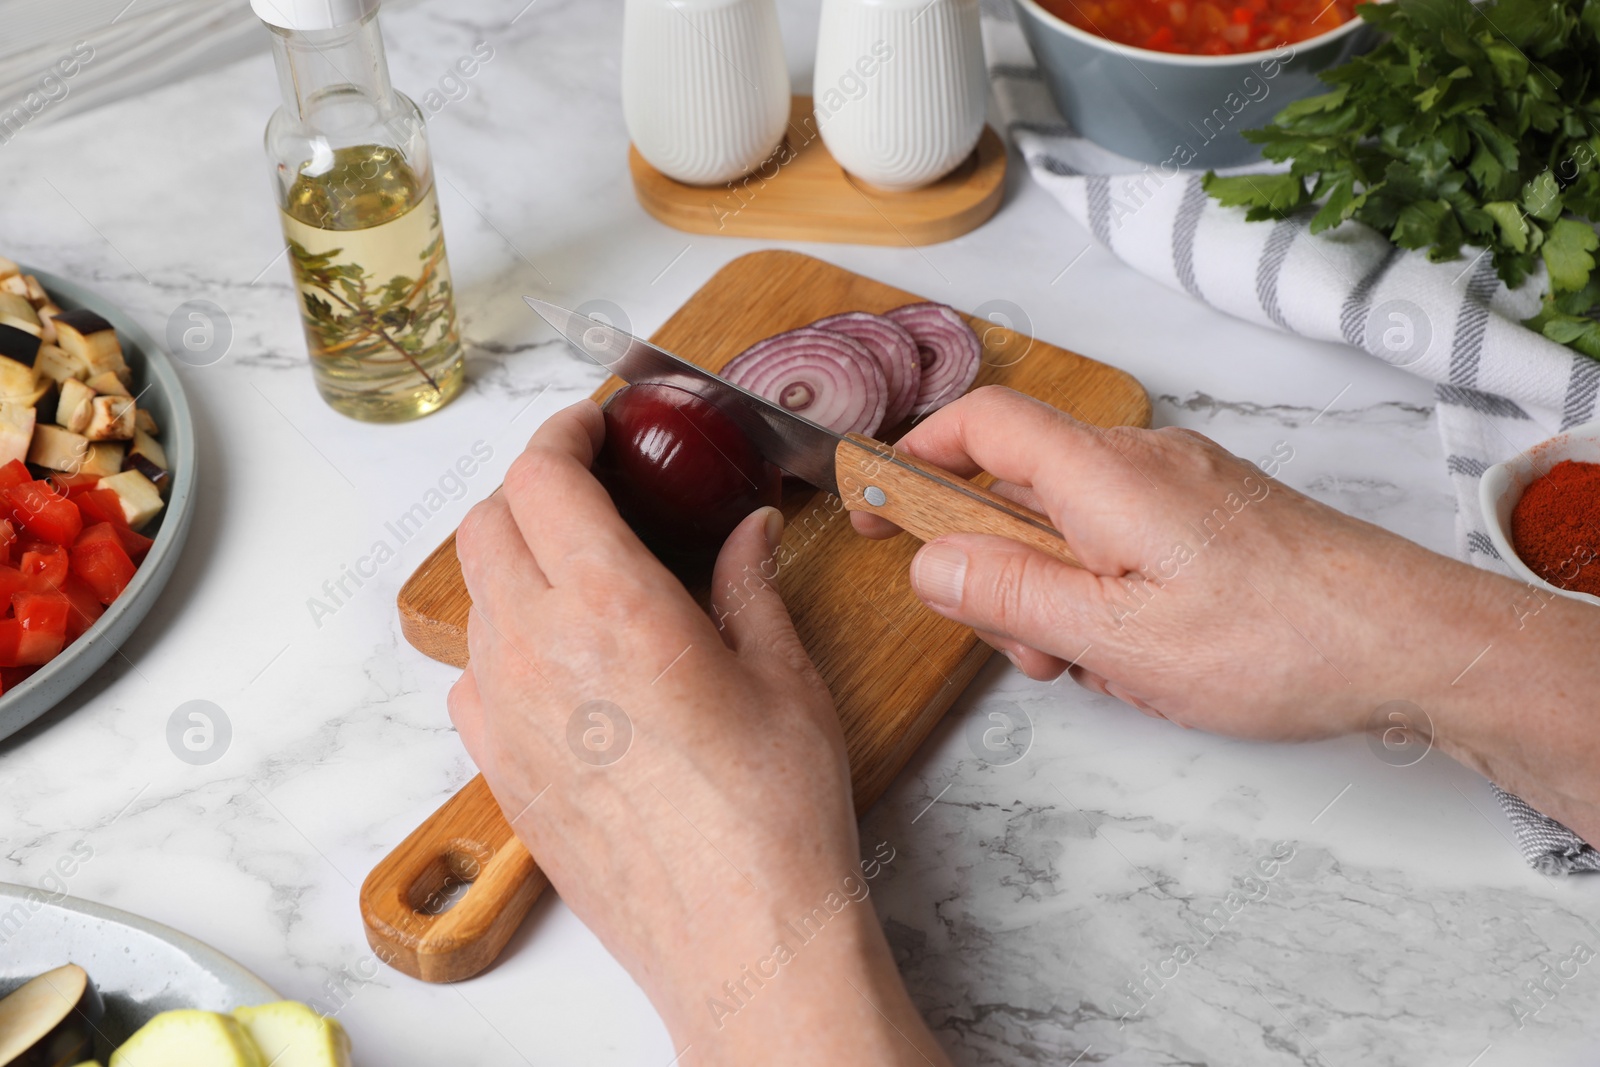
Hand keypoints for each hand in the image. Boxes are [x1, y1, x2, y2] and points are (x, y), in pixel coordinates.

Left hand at [449, 401, 948, 1065]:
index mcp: (611, 606)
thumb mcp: (782, 674)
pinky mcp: (499, 771)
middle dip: (534, 489)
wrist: (740, 938)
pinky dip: (505, 644)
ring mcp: (503, 716)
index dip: (563, 432)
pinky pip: (472, 678)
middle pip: (488, 525)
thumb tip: (747, 532)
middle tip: (593, 493)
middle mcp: (536, 650)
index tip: (592, 425)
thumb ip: (747, 583)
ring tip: (585, 577)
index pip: (543, 477)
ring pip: (475, 599)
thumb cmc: (773, 812)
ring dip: (518, 564)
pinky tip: (567, 666)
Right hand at [853, 386, 1490, 741]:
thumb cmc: (1274, 638)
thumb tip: (927, 558)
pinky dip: (1107, 592)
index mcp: (1103, 473)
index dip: (914, 457)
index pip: (979, 424)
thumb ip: (1009, 591)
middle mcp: (1140, 459)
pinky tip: (1145, 655)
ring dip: (1059, 594)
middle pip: (1021, 484)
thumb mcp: (1113, 635)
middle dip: (1000, 567)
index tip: (875, 508)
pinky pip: (1124, 538)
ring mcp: (1181, 485)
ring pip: (1073, 523)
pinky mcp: (1212, 516)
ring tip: (1103, 666)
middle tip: (1028, 646)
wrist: (1407, 640)